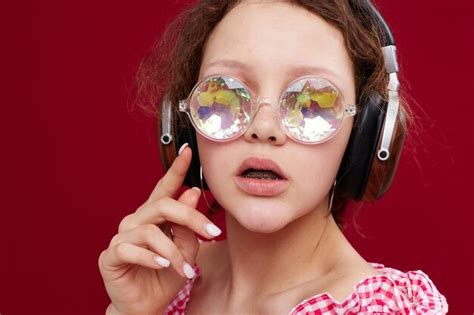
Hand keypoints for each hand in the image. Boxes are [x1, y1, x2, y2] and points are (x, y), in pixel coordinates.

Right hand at [98, 144, 220, 314]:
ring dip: (173, 251)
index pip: (164, 188)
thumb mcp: (186, 250)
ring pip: (150, 231)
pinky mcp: (111, 255)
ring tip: (185, 269)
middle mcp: (135, 221)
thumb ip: (187, 225)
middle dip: (190, 217)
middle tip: (211, 233)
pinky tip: (163, 266)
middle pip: (163, 206)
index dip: (175, 170)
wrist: (145, 307)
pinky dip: (151, 258)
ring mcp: (121, 237)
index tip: (188, 152)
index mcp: (153, 217)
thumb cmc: (165, 278)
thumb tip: (191, 192)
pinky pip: (131, 249)